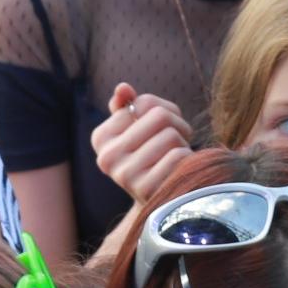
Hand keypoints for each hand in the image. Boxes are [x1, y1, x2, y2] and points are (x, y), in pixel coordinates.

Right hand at [91, 83, 194, 202]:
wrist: (160, 200)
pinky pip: (179, 156)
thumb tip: (123, 88)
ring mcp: (124, 175)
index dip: (162, 111)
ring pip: (172, 136)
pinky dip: (187, 159)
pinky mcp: (146, 189)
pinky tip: (178, 171)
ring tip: (174, 158)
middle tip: (175, 142)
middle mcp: (106, 157)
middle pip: (160, 116)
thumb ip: (129, 106)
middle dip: (176, 126)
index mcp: (100, 137)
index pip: (144, 102)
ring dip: (182, 144)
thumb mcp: (139, 129)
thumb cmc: (153, 156)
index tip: (159, 129)